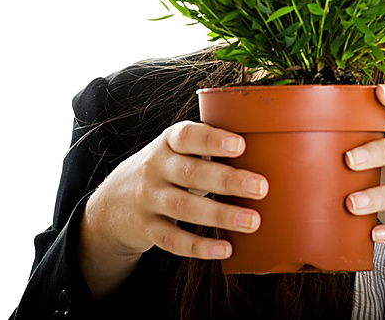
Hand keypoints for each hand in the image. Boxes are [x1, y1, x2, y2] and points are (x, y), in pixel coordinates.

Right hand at [84, 120, 268, 259]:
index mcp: (169, 142)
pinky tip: (225, 248)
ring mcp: (148, 199)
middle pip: (190, 173)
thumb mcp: (179, 151)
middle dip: (227, 180)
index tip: (241, 145)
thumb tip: (271, 150)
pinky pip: (172, 239)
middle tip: (262, 187)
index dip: (212, 140)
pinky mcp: (146, 228)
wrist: (112, 202)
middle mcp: (156, 168)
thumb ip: (211, 149)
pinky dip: (199, 246)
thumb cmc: (168, 169)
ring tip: (252, 221)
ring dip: (220, 215)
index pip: (187, 136)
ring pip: (183, 207)